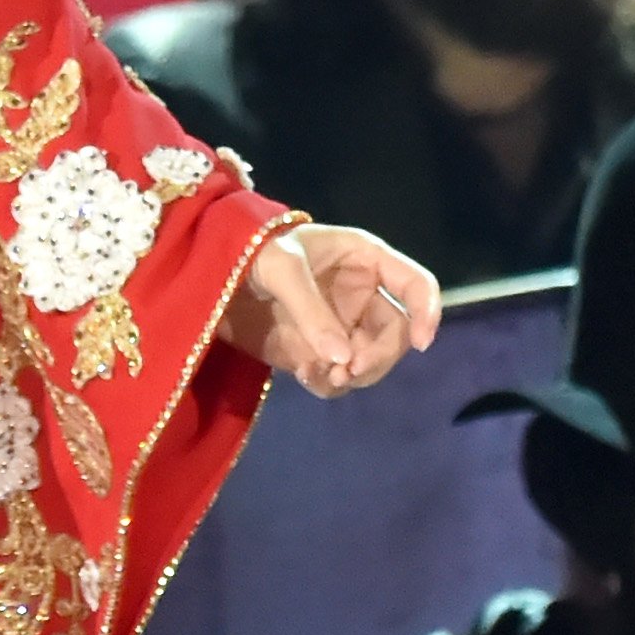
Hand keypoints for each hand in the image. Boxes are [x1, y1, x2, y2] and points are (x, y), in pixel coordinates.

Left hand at [223, 222, 438, 398]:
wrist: (207, 276)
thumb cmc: (250, 250)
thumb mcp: (280, 267)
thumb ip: (312, 310)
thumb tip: (343, 358)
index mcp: (366, 261)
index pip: (415, 284)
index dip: (427, 312)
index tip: (420, 343)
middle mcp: (361, 295)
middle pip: (396, 333)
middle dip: (379, 356)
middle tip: (349, 371)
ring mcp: (340, 327)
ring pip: (370, 360)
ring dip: (355, 375)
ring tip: (324, 376)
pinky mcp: (316, 352)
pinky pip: (337, 376)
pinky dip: (329, 384)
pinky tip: (308, 377)